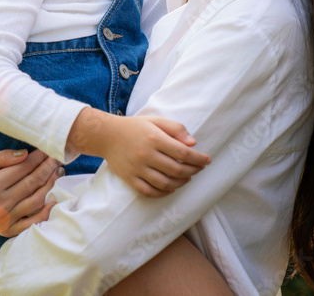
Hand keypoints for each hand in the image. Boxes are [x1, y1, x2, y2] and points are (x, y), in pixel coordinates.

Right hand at [0, 149, 62, 236]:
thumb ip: (1, 157)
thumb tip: (25, 154)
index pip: (22, 169)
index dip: (37, 158)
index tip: (47, 149)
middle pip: (31, 183)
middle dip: (47, 168)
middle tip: (58, 158)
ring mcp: (4, 220)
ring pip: (35, 201)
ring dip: (49, 186)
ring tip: (57, 172)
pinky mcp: (7, 230)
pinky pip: (30, 223)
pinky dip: (44, 213)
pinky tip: (53, 200)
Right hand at [69, 109, 209, 197]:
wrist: (106, 135)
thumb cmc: (135, 127)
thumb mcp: (155, 121)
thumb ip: (175, 129)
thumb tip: (193, 144)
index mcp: (154, 138)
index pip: (183, 153)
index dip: (198, 159)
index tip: (207, 160)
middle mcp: (146, 154)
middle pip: (176, 170)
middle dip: (193, 171)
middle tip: (198, 169)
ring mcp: (137, 168)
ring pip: (165, 184)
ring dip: (180, 184)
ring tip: (186, 178)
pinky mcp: (129, 178)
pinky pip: (149, 192)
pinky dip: (163, 193)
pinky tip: (171, 188)